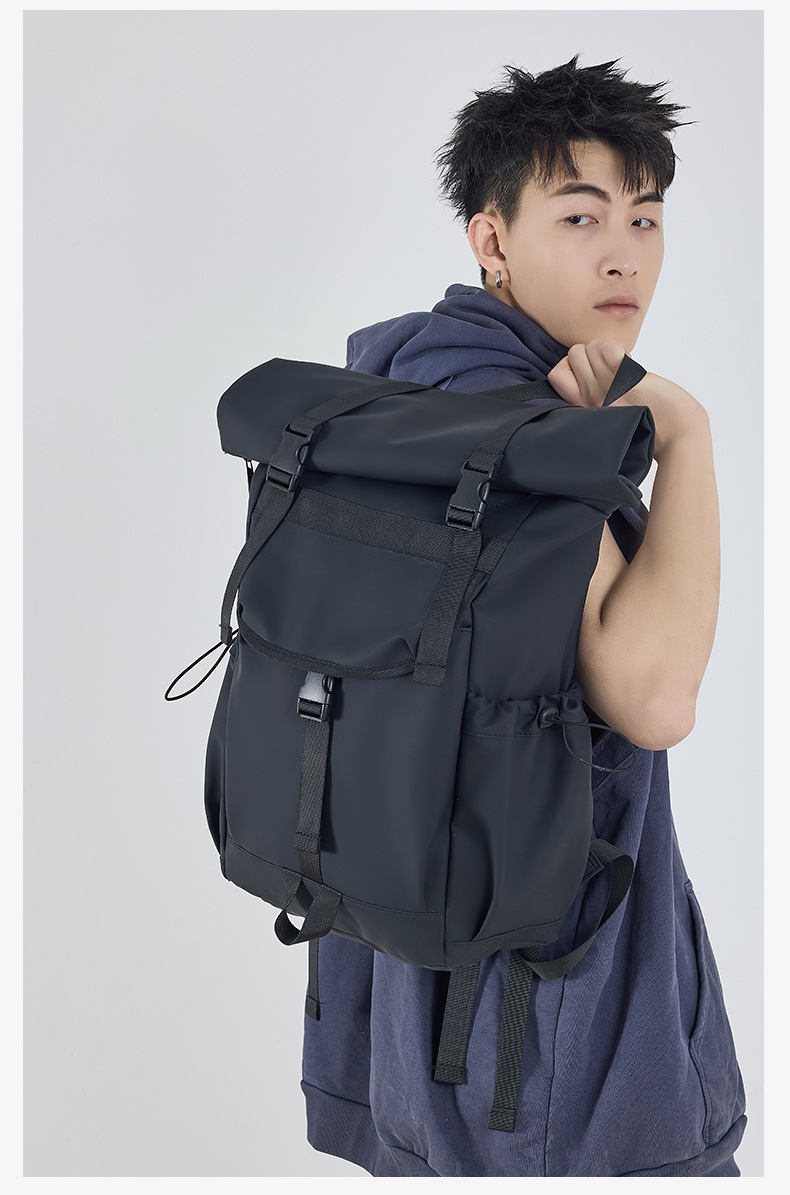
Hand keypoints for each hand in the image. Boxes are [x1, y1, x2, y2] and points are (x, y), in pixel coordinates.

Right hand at [547, 339, 708, 458]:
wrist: (677, 434)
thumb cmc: (649, 421)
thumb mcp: (610, 410)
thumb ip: (596, 390)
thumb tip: (592, 361)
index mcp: (584, 407)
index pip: (555, 374)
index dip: (570, 365)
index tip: (591, 372)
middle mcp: (592, 399)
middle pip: (573, 353)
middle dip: (591, 351)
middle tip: (610, 365)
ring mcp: (609, 390)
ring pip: (589, 347)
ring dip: (606, 348)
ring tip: (622, 365)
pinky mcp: (628, 381)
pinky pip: (609, 350)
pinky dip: (618, 349)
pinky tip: (631, 362)